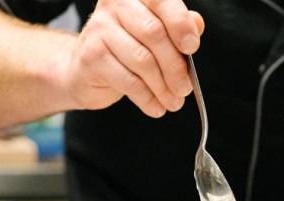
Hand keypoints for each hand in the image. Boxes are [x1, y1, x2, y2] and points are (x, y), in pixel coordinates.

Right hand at [61, 0, 204, 116]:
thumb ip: (176, 27)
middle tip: (185, 88)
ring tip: (173, 102)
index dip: (180, 24)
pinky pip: (129, 81)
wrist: (86, 72)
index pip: (161, 1)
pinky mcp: (92, 57)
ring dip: (163, 87)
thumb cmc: (126, 50)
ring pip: (143, 60)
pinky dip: (147, 98)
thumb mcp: (154, 36)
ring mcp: (99, 30)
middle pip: (154, 34)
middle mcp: (114, 6)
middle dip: (175, 66)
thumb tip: (197, 25)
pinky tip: (156, 107)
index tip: (192, 47)